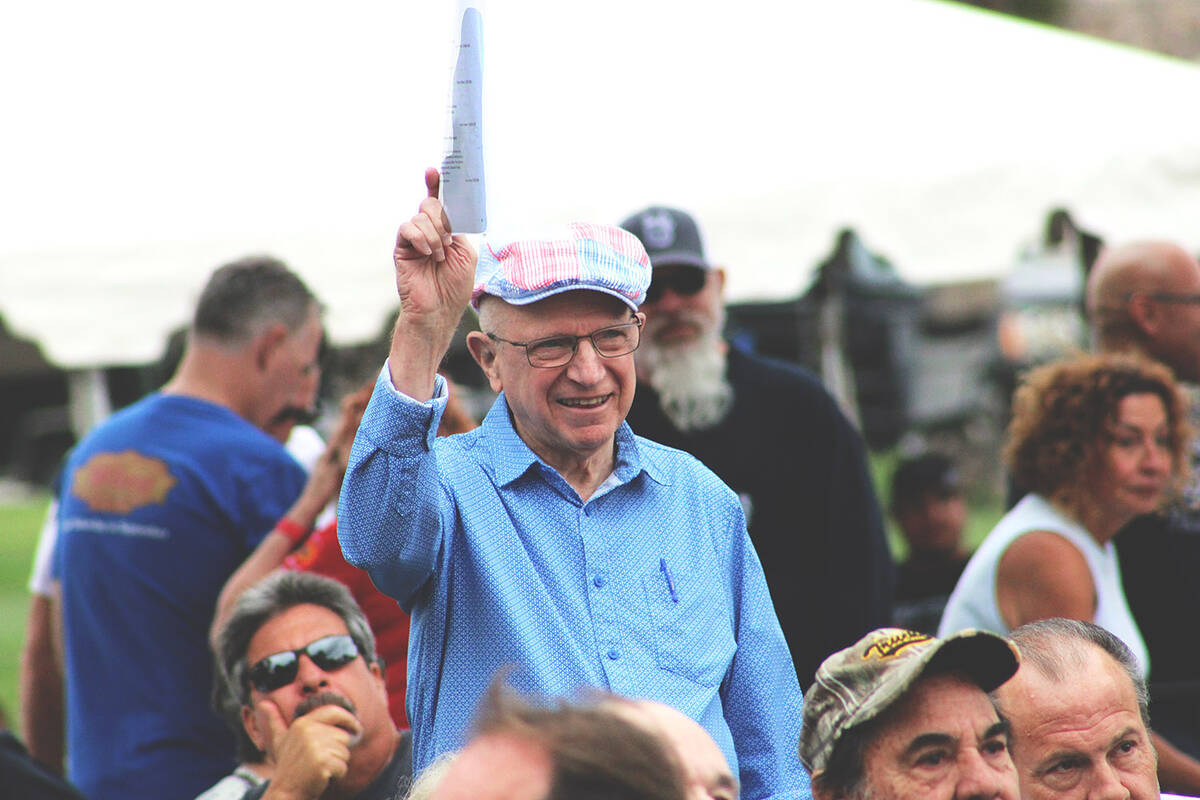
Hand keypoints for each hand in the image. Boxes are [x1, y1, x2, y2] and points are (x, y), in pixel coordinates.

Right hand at [259, 699, 362, 799]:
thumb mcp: (280, 741)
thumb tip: (263, 703)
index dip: (348, 718)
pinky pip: (343, 766)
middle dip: (338, 751)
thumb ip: (275, 721)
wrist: (285, 792)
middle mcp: (308, 731)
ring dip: (337, 763)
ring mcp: (314, 746)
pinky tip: (322, 777)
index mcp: (302, 723)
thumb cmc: (288, 766)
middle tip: (321, 761)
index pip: (333, 711)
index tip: (357, 727)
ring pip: (345, 752)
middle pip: (343, 736)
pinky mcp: (322, 762)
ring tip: (319, 768)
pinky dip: (337, 774)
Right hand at [393, 168, 476, 330]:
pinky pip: (408, 228)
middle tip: (448, 243)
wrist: (439, 310)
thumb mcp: (466, 254)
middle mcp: (427, 232)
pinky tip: (428, 253)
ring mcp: (413, 239)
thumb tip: (445, 212)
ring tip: (439, 257)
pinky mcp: (401, 248)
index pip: (439, 202)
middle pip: (430, 205)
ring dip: (435, 236)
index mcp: (445, 231)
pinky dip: (421, 237)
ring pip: (420, 216)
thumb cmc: (455, 287)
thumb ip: (457, 230)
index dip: (435, 185)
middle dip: (442, 220)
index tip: (433, 170)